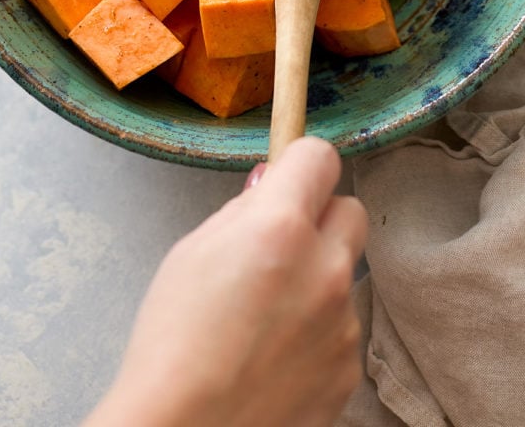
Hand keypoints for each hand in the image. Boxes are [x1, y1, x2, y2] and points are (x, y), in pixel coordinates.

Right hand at [85, 137, 366, 426]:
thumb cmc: (173, 344)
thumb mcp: (192, 252)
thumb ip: (242, 211)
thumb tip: (270, 185)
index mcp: (279, 227)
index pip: (320, 157)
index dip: (300, 163)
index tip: (287, 175)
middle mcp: (323, 268)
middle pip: (351, 209)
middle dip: (320, 216)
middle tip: (281, 241)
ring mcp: (342, 321)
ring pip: (344, 271)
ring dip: (317, 277)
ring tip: (266, 314)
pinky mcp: (349, 367)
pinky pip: (343, 325)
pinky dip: (318, 329)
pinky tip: (276, 353)